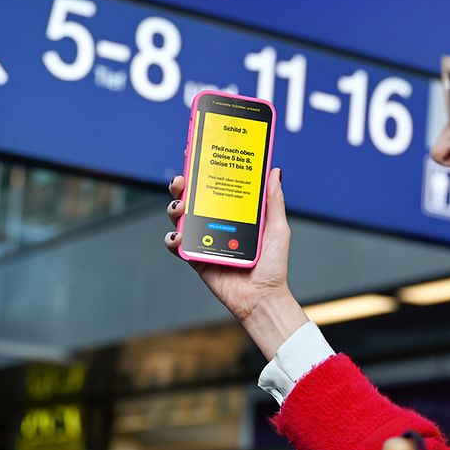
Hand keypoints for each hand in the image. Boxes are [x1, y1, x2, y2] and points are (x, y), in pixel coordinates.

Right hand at [163, 169, 307, 358]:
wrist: (262, 298)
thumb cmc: (273, 266)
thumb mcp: (277, 228)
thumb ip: (273, 201)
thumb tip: (274, 171)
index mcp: (234, 213)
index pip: (216, 185)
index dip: (204, 169)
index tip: (197, 151)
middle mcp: (216, 223)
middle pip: (193, 197)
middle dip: (182, 184)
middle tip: (182, 179)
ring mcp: (203, 239)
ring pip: (180, 216)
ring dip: (174, 206)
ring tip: (181, 206)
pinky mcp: (195, 257)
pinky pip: (176, 244)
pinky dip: (172, 238)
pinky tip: (179, 236)